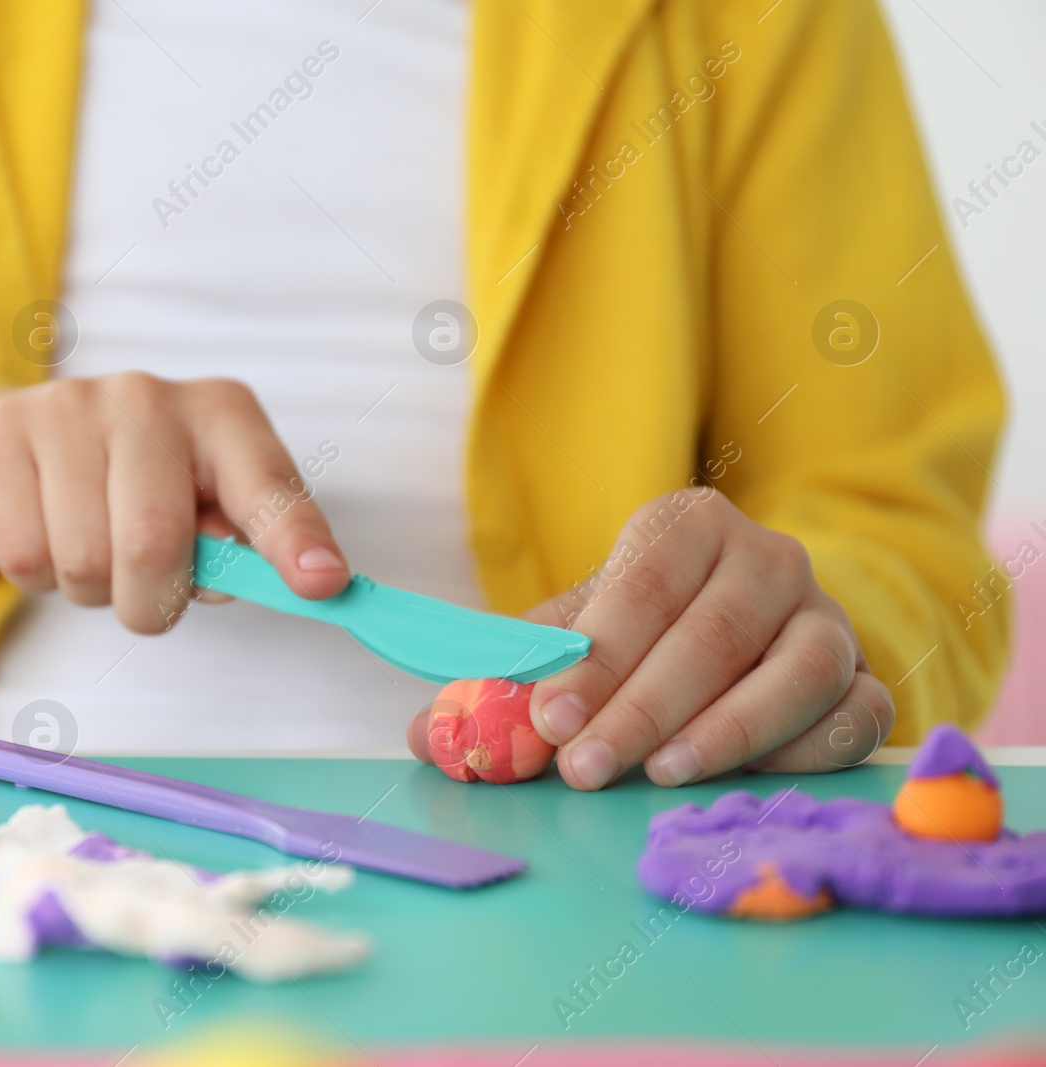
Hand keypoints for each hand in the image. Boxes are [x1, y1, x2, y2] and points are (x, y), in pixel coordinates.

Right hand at [0, 374, 348, 628]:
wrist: (33, 447)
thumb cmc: (145, 490)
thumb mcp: (209, 508)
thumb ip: (246, 546)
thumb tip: (299, 580)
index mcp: (223, 414)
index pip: (265, 483)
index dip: (293, 539)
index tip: (320, 584)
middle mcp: (149, 396)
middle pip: (154, 542)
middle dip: (152, 602)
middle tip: (148, 597)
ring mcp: (69, 407)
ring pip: (84, 561)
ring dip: (92, 591)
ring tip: (95, 553)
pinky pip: (23, 556)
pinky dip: (38, 579)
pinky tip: (49, 536)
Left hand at [521, 490, 892, 788]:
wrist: (729, 636)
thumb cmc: (637, 634)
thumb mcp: (576, 634)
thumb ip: (516, 672)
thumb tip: (438, 730)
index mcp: (688, 526)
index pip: (643, 586)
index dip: (598, 656)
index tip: (552, 717)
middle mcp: (769, 559)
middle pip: (713, 634)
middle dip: (642, 708)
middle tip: (586, 766)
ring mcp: (828, 617)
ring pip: (798, 671)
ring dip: (726, 731)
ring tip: (660, 773)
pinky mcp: (866, 678)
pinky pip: (856, 716)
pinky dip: (804, 753)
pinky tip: (743, 778)